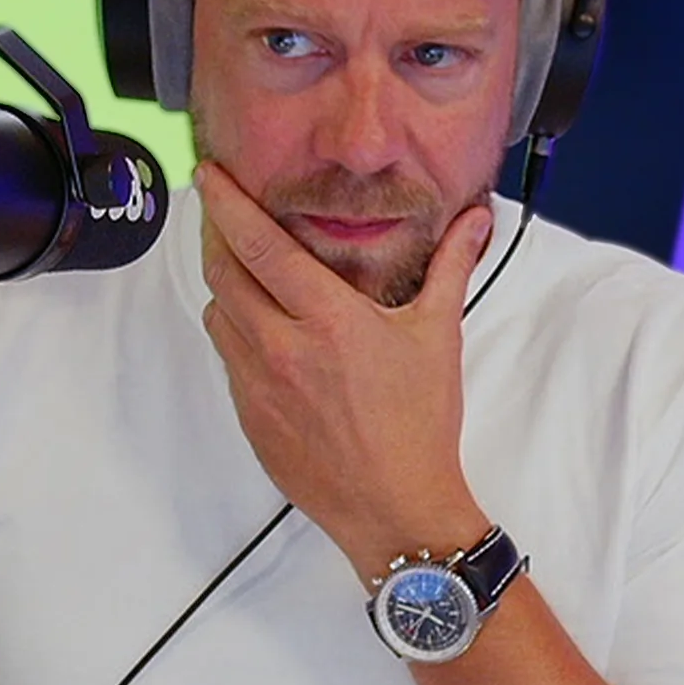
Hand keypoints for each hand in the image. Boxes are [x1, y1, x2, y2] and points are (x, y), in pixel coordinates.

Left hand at [194, 162, 493, 580]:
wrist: (395, 508)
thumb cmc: (420, 424)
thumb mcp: (437, 336)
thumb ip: (450, 267)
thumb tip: (474, 219)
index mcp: (328, 321)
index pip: (260, 246)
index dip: (227, 205)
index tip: (209, 176)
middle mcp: (281, 348)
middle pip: (223, 273)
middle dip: (216, 235)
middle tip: (221, 213)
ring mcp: (257, 384)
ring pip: (218, 313)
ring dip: (225, 285)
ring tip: (245, 269)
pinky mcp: (247, 414)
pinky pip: (227, 356)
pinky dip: (236, 331)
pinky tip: (262, 327)